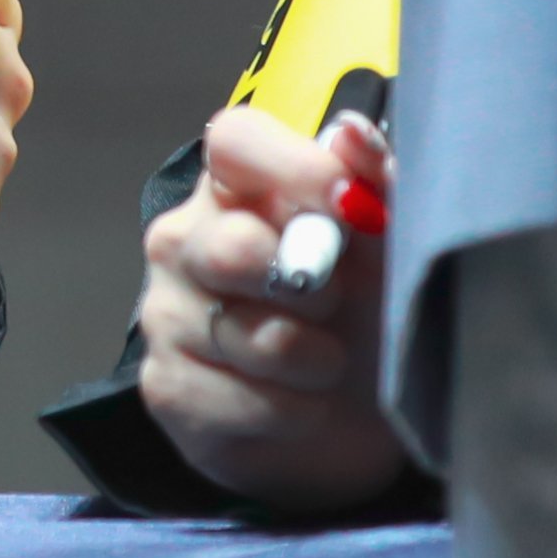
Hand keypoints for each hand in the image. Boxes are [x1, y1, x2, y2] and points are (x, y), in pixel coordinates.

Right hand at [135, 103, 407, 511]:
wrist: (356, 425)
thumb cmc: (367, 319)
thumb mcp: (389, 250)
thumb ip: (376, 184)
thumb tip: (351, 132)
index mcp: (238, 190)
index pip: (235, 141)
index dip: (296, 168)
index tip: (351, 206)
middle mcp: (186, 241)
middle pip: (232, 246)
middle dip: (308, 289)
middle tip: (336, 304)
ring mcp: (167, 314)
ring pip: (243, 334)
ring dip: (312, 362)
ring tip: (326, 364)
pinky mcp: (167, 388)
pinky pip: (239, 400)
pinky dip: (292, 413)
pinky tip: (299, 406)